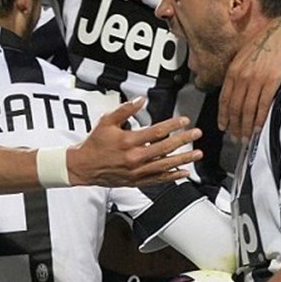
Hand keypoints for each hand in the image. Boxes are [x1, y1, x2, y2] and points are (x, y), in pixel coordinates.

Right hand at [67, 97, 202, 186]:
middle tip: (196, 134)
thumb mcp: (106, 121)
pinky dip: (172, 176)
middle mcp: (134, 158)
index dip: (172, 125)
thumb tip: (140, 100)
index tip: (184, 121)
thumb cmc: (94, 143)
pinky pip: (158, 179)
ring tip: (197, 154)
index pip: (156, 131)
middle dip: (183, 140)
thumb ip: (125, 110)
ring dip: (183, 159)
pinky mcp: (137, 181)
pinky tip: (183, 172)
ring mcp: (137, 171)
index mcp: (128, 141)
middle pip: (165, 148)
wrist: (83, 166)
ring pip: (165, 165)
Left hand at [218, 17, 280, 138]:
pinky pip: (262, 105)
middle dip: (234, 125)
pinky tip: (258, 127)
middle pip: (235, 107)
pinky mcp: (271, 82)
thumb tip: (233, 92)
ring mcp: (256, 80)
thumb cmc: (263, 45)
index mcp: (233, 71)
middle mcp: (241, 76)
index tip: (222, 126)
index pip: (224, 99)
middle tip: (235, 137)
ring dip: (246, 126)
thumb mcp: (242, 57)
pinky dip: (259, 118)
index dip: (223, 115)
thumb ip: (236, 74)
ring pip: (247, 109)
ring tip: (246, 136)